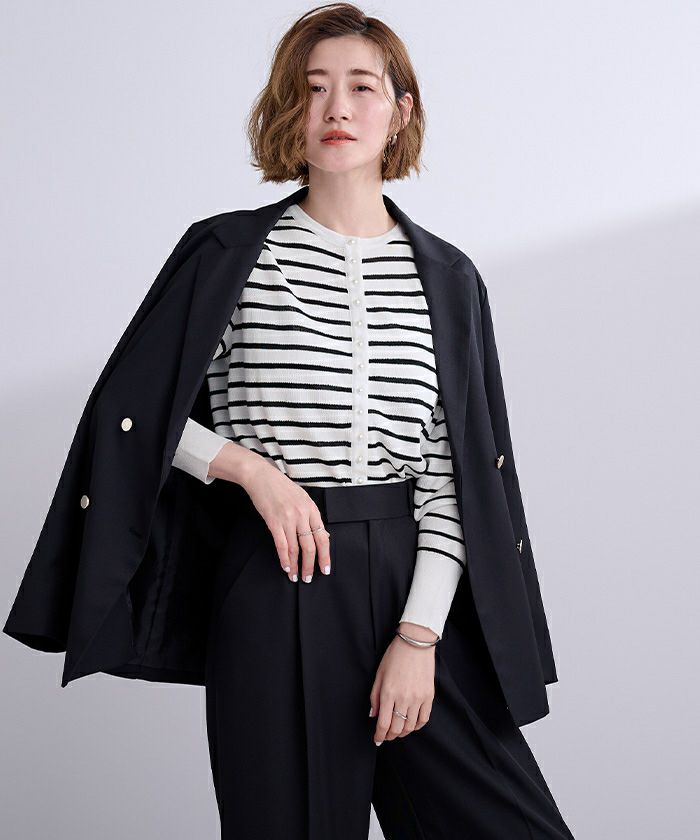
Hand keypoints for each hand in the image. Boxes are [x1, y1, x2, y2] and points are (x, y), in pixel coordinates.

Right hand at [240, 459, 330, 582]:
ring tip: (296, 577)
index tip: (325, 569)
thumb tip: (323, 536)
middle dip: (311, 565)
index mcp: (312, 509)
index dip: (325, 556)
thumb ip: (312, 518)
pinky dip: (284, 559)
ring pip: (295, 548)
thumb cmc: (281, 487)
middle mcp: (302, 515)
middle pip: (310, 546)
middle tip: (309, 577)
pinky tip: (286, 567)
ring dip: (297, 566)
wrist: (261, 476)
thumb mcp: (302, 499)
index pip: (323, 537)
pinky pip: (281, 545)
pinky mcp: (273, 521)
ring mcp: (288, 518)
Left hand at [369, 622, 437, 743]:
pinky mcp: (429, 696)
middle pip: (397, 728)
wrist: (416, 643)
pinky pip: (424, 719)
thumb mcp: (379, 674)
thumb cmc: (395, 656)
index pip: (383, 723)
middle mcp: (404, 698)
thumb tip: (373, 715)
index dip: (379, 735)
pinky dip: (417, 726)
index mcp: (388, 693)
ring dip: (403, 732)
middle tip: (386, 736)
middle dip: (390, 736)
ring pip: (411, 726)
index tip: (377, 739)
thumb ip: (375, 697)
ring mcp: (418, 698)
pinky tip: (411, 725)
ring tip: (397, 731)